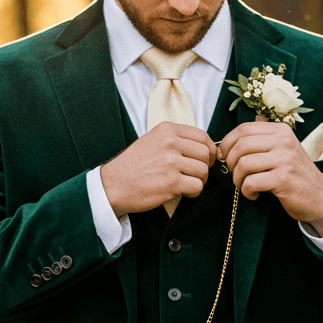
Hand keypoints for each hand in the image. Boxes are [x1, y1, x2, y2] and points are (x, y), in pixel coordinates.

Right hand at [101, 122, 215, 217]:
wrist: (114, 185)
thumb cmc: (133, 166)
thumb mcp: (152, 141)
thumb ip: (174, 140)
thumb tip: (201, 146)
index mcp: (167, 130)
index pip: (202, 136)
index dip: (208, 150)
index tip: (204, 159)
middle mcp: (170, 143)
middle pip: (205, 153)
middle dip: (205, 167)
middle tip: (197, 175)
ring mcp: (170, 162)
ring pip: (203, 171)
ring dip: (200, 180)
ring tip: (188, 184)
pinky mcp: (171, 182)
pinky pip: (197, 186)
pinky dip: (194, 192)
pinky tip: (184, 192)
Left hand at [217, 120, 322, 234]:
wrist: (319, 196)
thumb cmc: (295, 174)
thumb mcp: (283, 150)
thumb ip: (262, 140)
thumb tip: (230, 140)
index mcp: (281, 130)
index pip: (243, 129)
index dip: (227, 143)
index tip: (225, 156)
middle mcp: (283, 141)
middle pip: (240, 145)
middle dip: (230, 162)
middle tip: (235, 174)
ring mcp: (285, 159)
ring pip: (243, 164)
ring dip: (238, 179)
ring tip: (245, 186)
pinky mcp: (283, 179)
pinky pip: (251, 182)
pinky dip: (247, 191)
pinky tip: (254, 194)